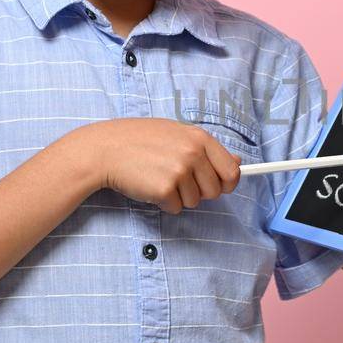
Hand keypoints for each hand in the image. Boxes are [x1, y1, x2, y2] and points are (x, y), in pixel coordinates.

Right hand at [74, 118, 241, 213]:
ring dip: (179, 197)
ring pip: (195, 202)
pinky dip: (164, 203)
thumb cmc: (139, 140)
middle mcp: (193, 153)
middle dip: (199, 192)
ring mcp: (179, 171)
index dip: (227, 183)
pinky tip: (150, 186)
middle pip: (214, 191)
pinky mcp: (165, 189)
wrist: (105, 148)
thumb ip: (205, 148)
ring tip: (159, 178)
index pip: (231, 170)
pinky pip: (176, 208)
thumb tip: (237, 162)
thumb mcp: (175, 133)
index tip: (220, 186)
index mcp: (199, 138)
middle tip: (177, 180)